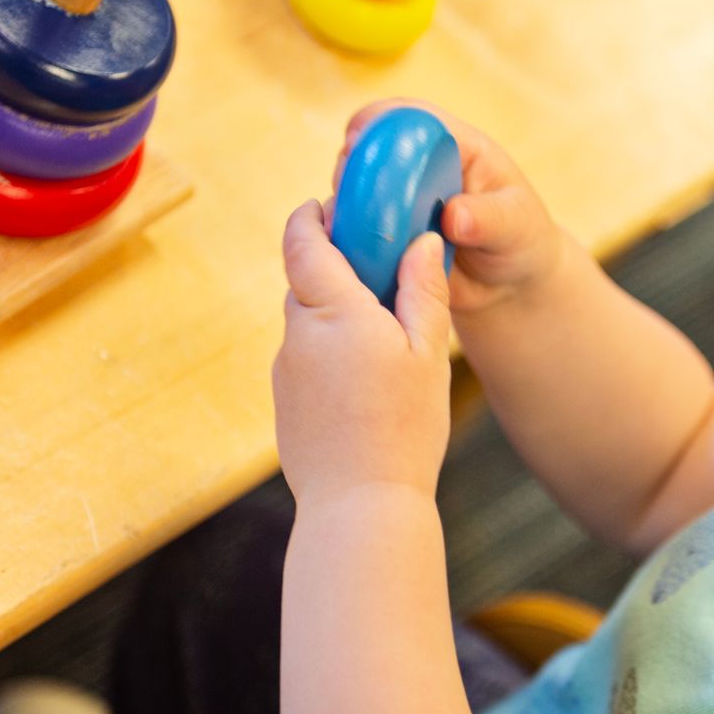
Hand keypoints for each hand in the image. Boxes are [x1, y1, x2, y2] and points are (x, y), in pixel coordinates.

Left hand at [272, 199, 450, 504]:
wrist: (361, 507)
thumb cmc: (403, 429)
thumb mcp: (428, 353)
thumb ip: (422, 290)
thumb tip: (421, 240)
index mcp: (334, 311)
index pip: (302, 240)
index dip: (312, 214)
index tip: (333, 205)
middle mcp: (299, 335)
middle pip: (306, 279)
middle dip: (338, 266)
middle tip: (382, 269)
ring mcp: (286, 370)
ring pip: (307, 322)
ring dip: (337, 314)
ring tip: (384, 335)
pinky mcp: (285, 402)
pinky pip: (306, 359)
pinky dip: (331, 354)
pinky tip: (367, 383)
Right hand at [337, 99, 562, 315]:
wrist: (511, 286)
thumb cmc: (521, 240)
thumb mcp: (517, 225)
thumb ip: (489, 218)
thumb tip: (453, 216)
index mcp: (454, 147)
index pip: (412, 116)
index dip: (379, 119)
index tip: (357, 140)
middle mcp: (419, 169)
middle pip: (370, 149)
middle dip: (350, 164)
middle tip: (344, 190)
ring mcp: (398, 204)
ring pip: (355, 192)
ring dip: (344, 206)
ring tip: (343, 227)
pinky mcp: (385, 238)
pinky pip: (356, 233)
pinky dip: (347, 240)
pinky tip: (347, 255)